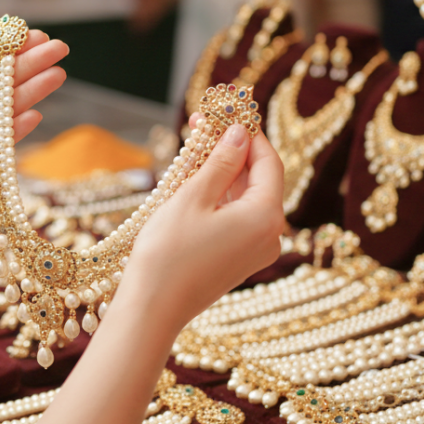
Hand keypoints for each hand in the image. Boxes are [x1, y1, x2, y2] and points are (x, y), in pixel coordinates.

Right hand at [115, 113, 284, 333]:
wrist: (153, 309)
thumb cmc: (168, 253)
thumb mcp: (193, 198)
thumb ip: (221, 162)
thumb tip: (240, 133)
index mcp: (267, 216)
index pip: (269, 162)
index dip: (249, 134)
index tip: (226, 113)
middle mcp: (271, 235)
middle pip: (259, 180)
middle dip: (232, 151)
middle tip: (202, 126)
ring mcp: (257, 252)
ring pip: (246, 200)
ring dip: (224, 174)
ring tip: (193, 152)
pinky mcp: (239, 261)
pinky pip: (237, 219)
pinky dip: (220, 199)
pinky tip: (195, 185)